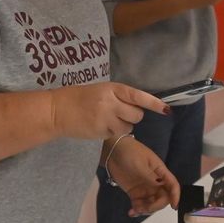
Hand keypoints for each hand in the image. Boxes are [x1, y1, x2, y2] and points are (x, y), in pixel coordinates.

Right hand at [51, 83, 169, 140]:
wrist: (57, 110)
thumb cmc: (77, 98)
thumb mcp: (99, 91)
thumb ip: (117, 97)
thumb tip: (136, 107)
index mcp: (111, 88)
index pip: (138, 96)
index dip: (154, 103)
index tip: (166, 110)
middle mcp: (111, 102)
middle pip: (136, 114)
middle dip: (132, 116)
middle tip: (120, 114)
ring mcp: (106, 118)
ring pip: (128, 127)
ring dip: (123, 126)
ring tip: (107, 120)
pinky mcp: (101, 131)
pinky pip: (116, 134)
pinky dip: (112, 132)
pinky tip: (99, 126)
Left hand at [105, 139, 180, 214]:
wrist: (112, 151)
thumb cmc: (129, 152)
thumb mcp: (141, 164)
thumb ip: (150, 178)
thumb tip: (160, 188)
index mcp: (160, 172)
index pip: (172, 185)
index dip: (175, 196)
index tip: (174, 206)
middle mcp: (155, 181)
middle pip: (163, 198)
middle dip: (156, 206)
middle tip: (145, 208)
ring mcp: (144, 188)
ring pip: (152, 203)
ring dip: (146, 210)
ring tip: (135, 210)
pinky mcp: (134, 192)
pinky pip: (139, 204)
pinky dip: (137, 210)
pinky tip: (131, 212)